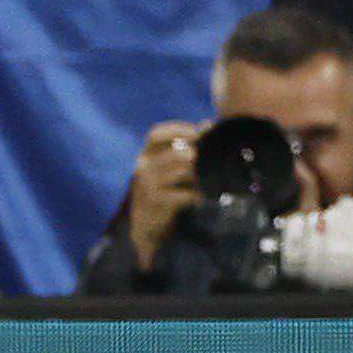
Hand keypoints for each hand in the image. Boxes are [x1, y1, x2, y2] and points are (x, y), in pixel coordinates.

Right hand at [126, 120, 200, 269]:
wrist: (147, 228)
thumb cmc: (162, 193)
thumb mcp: (169, 169)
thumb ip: (185, 147)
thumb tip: (206, 124)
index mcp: (145, 156)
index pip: (155, 134)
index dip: (177, 130)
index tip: (199, 132)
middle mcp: (143, 168)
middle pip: (174, 153)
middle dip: (195, 156)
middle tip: (209, 160)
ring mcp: (148, 187)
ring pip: (180, 172)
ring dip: (198, 176)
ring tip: (207, 181)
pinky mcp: (156, 203)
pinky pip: (183, 194)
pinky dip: (195, 195)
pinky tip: (201, 198)